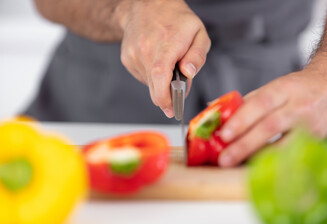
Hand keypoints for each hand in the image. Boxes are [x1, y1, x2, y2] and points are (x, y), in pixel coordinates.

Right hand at [118, 0, 210, 117]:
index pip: (160, 74)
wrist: (146, 6)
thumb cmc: (177, 20)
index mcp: (167, 42)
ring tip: (168, 67)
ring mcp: (134, 54)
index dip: (165, 96)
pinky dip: (152, 77)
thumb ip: (197, 55)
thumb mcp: (199, 33)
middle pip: (154, 85)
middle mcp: (147, 49)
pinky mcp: (127, 59)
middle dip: (166, 98)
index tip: (171, 109)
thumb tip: (189, 73)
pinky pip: (143, 77)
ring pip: (149, 83)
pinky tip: (156, 63)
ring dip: (160, 84)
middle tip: (174, 102)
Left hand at [218, 66, 326, 166]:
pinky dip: (276, 163)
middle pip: (270, 126)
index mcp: (284, 89)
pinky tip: (260, 170)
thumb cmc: (298, 89)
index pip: (260, 103)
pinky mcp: (319, 141)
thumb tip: (214, 112)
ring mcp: (311, 125)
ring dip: (260, 157)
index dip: (241, 120)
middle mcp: (299, 106)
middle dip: (245, 144)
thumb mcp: (274, 87)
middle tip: (225, 158)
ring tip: (239, 166)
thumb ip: (246, 102)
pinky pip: (294, 155)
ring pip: (285, 144)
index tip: (223, 134)